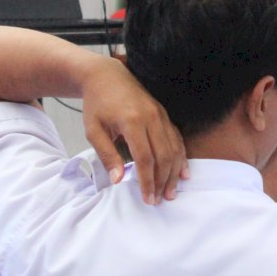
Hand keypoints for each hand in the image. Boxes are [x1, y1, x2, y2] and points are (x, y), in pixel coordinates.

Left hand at [79, 58, 186, 204]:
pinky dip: (181, 157)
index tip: (147, 198)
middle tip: (159, 200)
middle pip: (164, 155)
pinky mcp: (164, 114)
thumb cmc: (97, 104)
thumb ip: (106, 154)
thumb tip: (118, 179)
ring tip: (171, 192)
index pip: (145, 158)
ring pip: (174, 148)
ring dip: (174, 173)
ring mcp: (161, 115)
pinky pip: (177, 138)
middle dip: (163, 181)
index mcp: (132, 121)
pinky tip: (183, 173)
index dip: (147, 181)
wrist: (107, 75)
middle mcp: (151, 118)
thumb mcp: (93, 130)